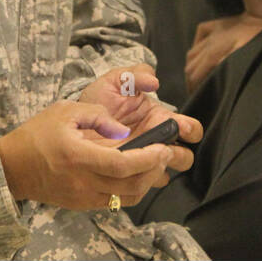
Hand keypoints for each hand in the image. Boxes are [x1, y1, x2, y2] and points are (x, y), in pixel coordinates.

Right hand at [0, 101, 175, 209]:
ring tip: (154, 163)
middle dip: (155, 170)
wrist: (12, 167)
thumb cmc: (36, 135)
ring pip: (127, 197)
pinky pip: (115, 201)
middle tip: (165, 153)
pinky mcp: (82, 204)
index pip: (123, 164)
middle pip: (131, 185)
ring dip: (146, 182)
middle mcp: (83, 182)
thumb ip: (98, 116)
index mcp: (79, 157)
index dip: (148, 158)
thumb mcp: (65, 111)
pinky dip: (131, 189)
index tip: (163, 147)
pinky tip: (135, 172)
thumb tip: (124, 130)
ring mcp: (83, 197)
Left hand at [79, 64, 201, 174]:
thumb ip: (136, 74)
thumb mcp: (114, 80)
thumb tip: (154, 82)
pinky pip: (141, 186)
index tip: (179, 127)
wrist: (70, 124)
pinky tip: (126, 169)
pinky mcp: (126, 176)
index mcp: (160, 119)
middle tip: (160, 148)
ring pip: (164, 174)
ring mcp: (142, 161)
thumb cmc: (96, 101)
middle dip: (178, 154)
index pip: (191, 130)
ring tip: (141, 159)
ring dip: (157, 168)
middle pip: (184, 157)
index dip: (190, 129)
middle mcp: (155, 142)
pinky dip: (138, 180)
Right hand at [185, 11, 261, 93]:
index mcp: (213, 54)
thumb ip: (226, 65)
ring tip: (196, 76)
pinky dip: (197, 45)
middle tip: (197, 91)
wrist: (259, 16)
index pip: (194, 75)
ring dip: (192, 66)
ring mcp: (209, 34)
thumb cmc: (255, 39)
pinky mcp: (214, 25)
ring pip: (192, 53)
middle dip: (191, 80)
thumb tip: (212, 76)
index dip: (193, 88)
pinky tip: (202, 52)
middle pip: (190, 66)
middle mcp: (207, 44)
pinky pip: (199, 35)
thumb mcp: (243, 55)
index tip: (196, 97)